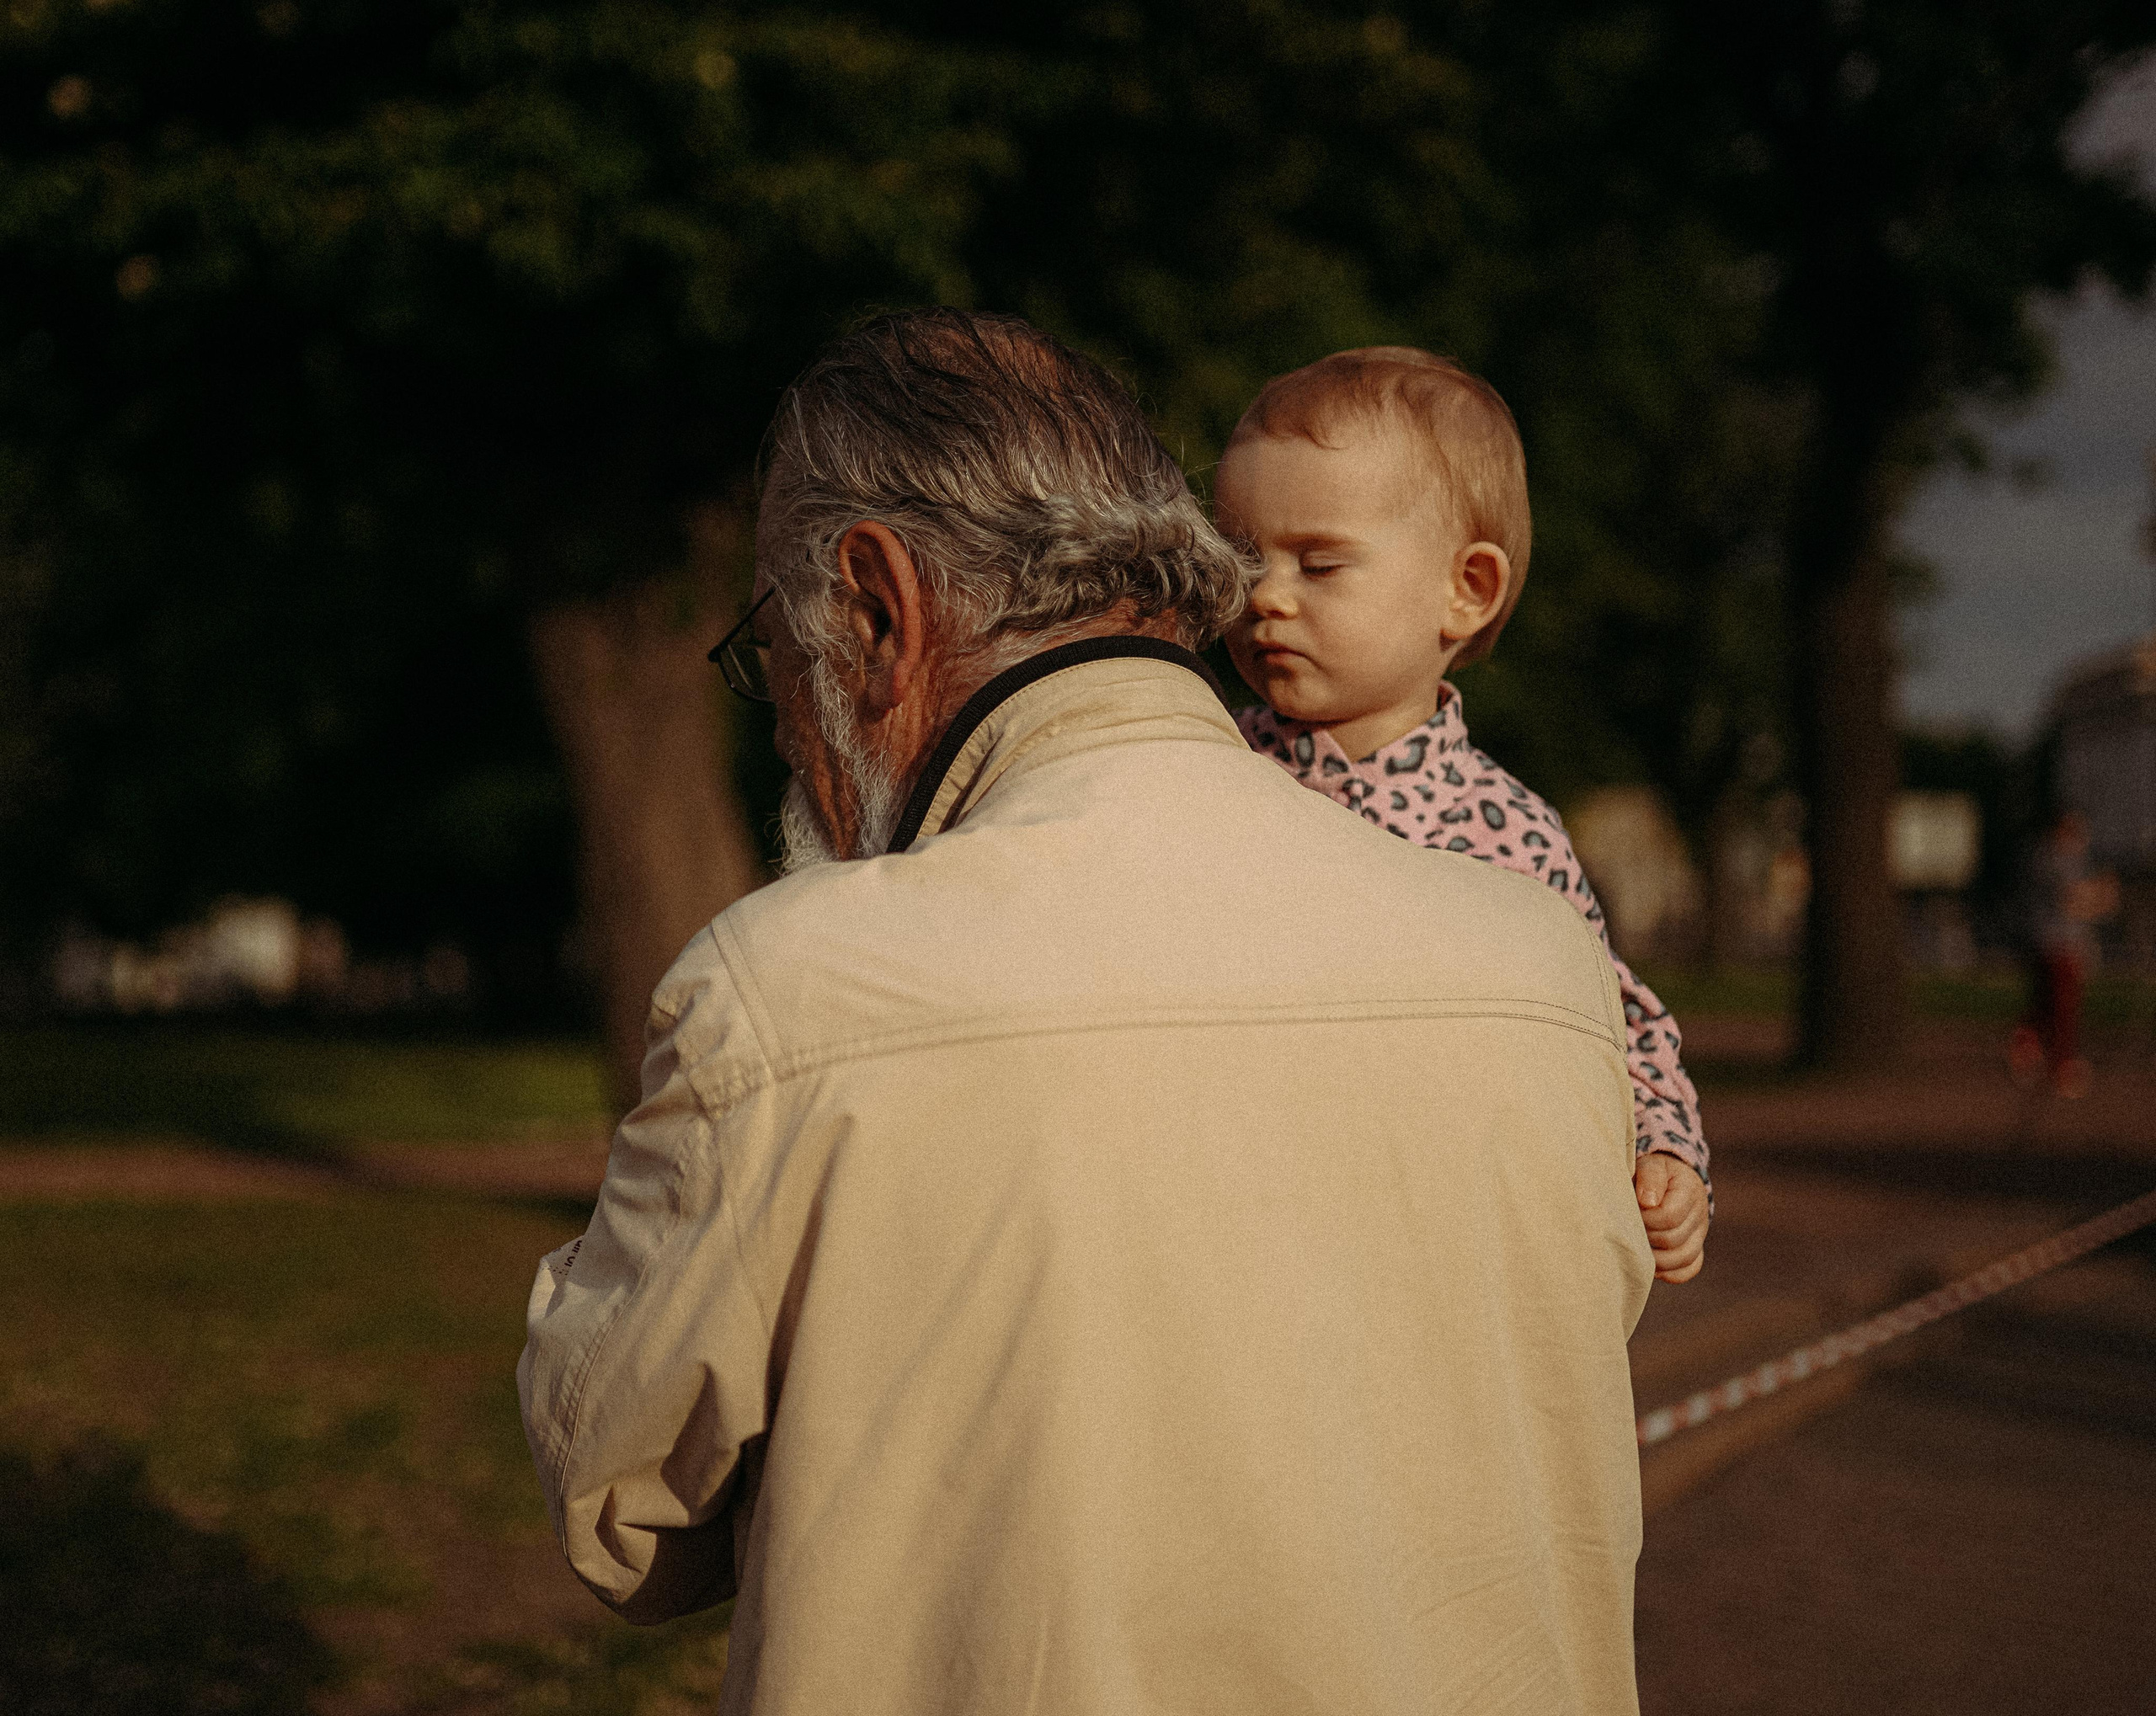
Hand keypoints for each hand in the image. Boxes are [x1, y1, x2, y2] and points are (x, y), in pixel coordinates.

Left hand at [1634, 1154, 1707, 1282]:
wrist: (1670, 1178)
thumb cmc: (1654, 1172)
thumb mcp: (1650, 1165)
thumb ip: (1649, 1178)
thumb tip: (1647, 1202)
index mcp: (1689, 1191)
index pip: (1669, 1216)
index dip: (1646, 1220)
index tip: (1632, 1213)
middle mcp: (1700, 1215)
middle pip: (1674, 1240)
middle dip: (1647, 1238)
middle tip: (1630, 1230)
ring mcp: (1700, 1234)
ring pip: (1684, 1259)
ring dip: (1657, 1259)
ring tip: (1638, 1249)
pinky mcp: (1695, 1247)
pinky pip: (1690, 1269)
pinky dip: (1671, 1273)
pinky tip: (1652, 1266)